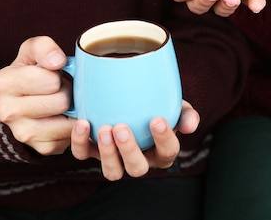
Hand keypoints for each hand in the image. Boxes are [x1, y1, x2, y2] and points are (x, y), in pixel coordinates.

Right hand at [0, 36, 73, 154]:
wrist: (18, 102)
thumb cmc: (29, 72)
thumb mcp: (32, 51)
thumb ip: (43, 47)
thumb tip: (58, 61)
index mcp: (3, 83)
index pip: (50, 79)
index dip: (57, 75)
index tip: (50, 75)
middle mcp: (7, 112)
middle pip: (61, 101)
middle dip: (66, 92)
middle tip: (58, 90)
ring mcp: (22, 134)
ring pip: (67, 121)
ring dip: (71, 110)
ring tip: (60, 103)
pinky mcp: (40, 148)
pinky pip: (70, 137)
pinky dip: (72, 126)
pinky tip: (62, 118)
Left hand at [71, 100, 199, 180]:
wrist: (134, 99)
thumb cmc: (159, 105)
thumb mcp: (176, 106)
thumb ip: (186, 114)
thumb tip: (190, 126)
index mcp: (162, 151)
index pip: (168, 152)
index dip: (164, 140)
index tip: (157, 120)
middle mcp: (139, 161)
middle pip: (137, 168)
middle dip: (128, 150)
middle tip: (121, 127)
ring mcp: (116, 159)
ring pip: (112, 171)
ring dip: (106, 152)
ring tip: (104, 129)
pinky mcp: (93, 152)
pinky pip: (83, 155)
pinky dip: (80, 142)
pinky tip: (83, 123)